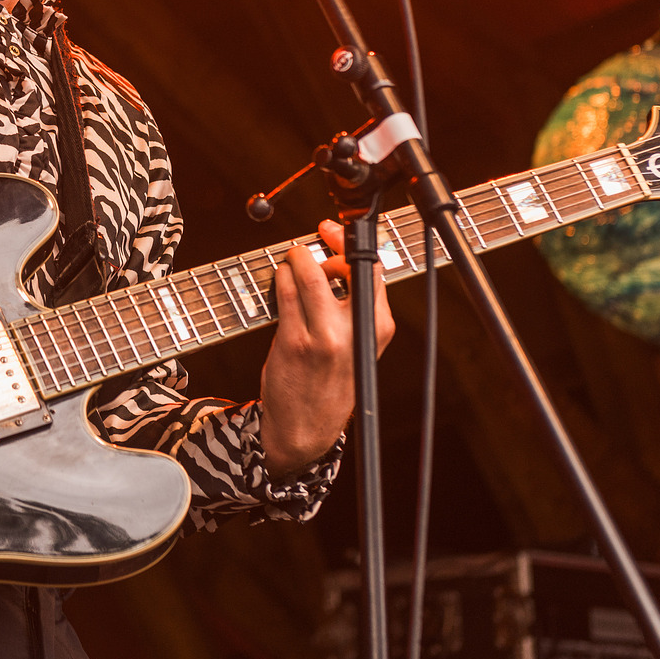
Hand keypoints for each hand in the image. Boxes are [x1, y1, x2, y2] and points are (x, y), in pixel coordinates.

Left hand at [257, 218, 394, 477]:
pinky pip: (285, 293)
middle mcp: (355, 331)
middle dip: (325, 245)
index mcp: (378, 328)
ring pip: (309, 275)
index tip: (332, 231)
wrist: (306, 427)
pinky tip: (280, 282)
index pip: (372, 270)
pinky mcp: (294, 341)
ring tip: (292, 267)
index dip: (349, 243)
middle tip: (311, 242)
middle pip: (345, 266)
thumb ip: (356, 306)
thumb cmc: (331, 381)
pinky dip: (280, 279)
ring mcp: (324, 336)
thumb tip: (338, 259)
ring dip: (296, 261)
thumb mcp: (360, 345)